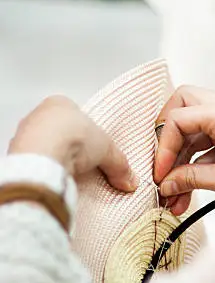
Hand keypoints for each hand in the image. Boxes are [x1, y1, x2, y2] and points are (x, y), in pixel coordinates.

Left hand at [8, 95, 137, 191]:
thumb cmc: (73, 138)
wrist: (44, 157)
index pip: (73, 114)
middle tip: (85, 161)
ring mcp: (24, 135)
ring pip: (44, 146)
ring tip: (72, 172)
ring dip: (57, 158)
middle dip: (71, 145)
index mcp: (60, 103)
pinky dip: (46, 170)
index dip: (85, 129)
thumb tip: (129, 180)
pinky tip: (57, 178)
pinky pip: (35, 162)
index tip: (93, 144)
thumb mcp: (107, 149)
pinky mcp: (17, 155)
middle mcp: (38, 115)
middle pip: (58, 130)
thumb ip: (119, 164)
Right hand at [154, 86, 214, 214]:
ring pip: (194, 122)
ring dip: (181, 152)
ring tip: (175, 188)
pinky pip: (207, 134)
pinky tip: (191, 182)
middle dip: (167, 133)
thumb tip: (165, 184)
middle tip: (163, 161)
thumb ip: (190, 178)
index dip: (163, 147)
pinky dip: (196, 155)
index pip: (178, 119)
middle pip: (183, 103)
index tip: (160, 174)